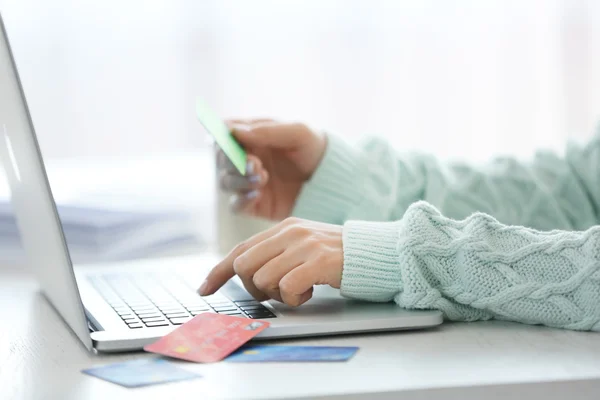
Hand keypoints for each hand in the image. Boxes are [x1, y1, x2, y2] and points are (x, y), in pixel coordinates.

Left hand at [198, 218, 342, 305]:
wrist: (374, 253)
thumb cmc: (336, 255)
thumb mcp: (302, 246)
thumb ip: (276, 253)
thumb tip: (245, 274)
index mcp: (283, 228)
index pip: (240, 250)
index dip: (218, 271)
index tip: (205, 289)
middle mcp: (290, 233)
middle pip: (244, 266)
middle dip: (252, 287)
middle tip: (273, 293)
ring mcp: (304, 246)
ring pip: (262, 279)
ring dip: (275, 295)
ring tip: (298, 290)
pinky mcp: (318, 261)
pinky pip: (286, 287)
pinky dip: (293, 298)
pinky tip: (309, 293)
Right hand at [217, 119, 326, 220]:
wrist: (335, 182)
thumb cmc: (317, 149)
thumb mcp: (299, 133)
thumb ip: (268, 130)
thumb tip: (235, 131)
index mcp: (253, 136)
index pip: (224, 133)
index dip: (221, 136)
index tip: (229, 140)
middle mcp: (247, 158)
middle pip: (221, 160)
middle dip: (232, 161)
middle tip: (254, 164)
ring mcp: (249, 183)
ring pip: (225, 182)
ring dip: (238, 179)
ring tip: (262, 177)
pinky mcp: (255, 205)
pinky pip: (236, 206)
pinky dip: (241, 200)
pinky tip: (256, 194)